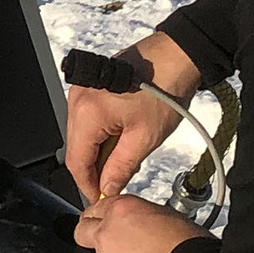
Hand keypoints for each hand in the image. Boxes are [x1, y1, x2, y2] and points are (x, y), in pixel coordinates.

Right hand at [60, 32, 201, 205]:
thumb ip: (121, 167)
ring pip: (81, 133)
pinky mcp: (92, 85)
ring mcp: (82, 90)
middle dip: (93, 169)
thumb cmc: (165, 90)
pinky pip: (88, 118)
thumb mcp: (145, 138)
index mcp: (87, 112)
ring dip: (98, 151)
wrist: (177, 54)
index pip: (76, 161)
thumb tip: (107, 189)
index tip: (100, 198)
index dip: (87, 185)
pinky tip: (121, 138)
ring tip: (124, 158)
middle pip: (76, 147)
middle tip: (115, 182)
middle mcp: (77, 99)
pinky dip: (101, 134)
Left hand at [72, 190, 202, 252]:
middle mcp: (107, 234)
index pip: (97, 207)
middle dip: (92, 234)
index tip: (108, 220)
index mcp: (121, 210)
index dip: (104, 215)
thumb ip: (143, 216)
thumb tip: (139, 222)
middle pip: (82, 230)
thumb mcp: (168, 215)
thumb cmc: (190, 248)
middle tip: (112, 240)